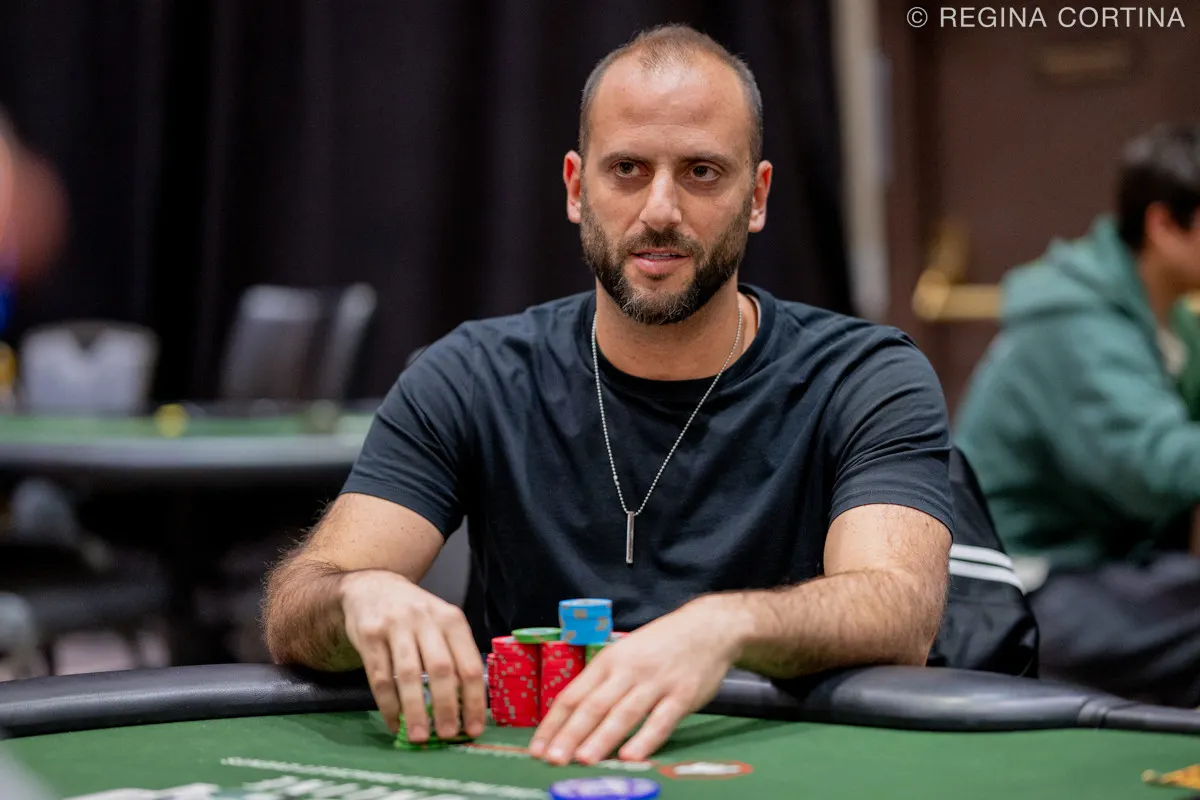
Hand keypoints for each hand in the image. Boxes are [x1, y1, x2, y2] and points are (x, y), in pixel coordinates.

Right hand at [339, 570, 485, 741]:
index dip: (473, 700)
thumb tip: (465, 707)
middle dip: (445, 707)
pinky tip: (393, 722)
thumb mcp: (440, 622)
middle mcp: (425, 619)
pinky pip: (379, 676)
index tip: (473, 728)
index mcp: (451, 619)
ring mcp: (395, 625)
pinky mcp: (369, 635)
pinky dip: (387, 705)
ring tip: (418, 735)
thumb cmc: (414, 614)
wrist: (372, 587)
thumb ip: (454, 655)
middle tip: (446, 735)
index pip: (469, 664)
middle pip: (440, 669)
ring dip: (415, 710)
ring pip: (408, 674)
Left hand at [528, 597, 741, 764]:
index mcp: (609, 661)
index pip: (573, 695)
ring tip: (584, 760)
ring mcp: (656, 683)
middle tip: (553, 759)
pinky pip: (661, 720)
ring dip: (602, 738)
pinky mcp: (682, 695)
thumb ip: (604, 683)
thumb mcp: (626, 654)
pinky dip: (645, 739)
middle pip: (593, 706)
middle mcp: (628, 671)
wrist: (708, 627)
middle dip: (571, 734)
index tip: (537, 748)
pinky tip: (631, 756)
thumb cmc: (661, 645)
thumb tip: (573, 718)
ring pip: (624, 713)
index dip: (554, 724)